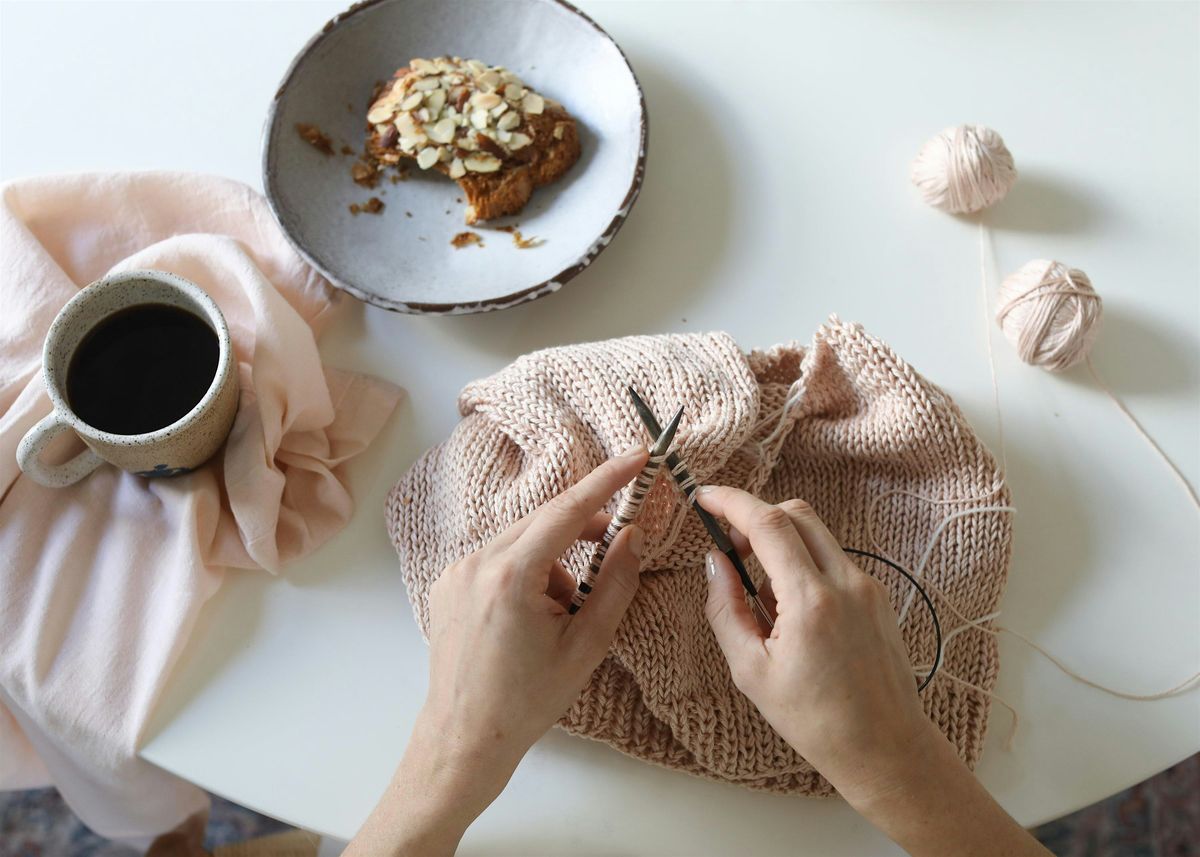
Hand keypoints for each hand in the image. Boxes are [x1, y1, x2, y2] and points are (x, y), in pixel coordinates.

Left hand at [347, 448, 648, 856]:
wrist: (465, 738)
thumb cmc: (527, 700)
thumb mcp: (586, 644)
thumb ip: (615, 583)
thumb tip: (633, 536)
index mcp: (511, 576)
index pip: (567, 510)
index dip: (607, 479)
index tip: (638, 455)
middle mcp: (476, 563)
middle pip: (544, 522)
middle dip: (584, 529)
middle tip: (618, 544)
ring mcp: (456, 572)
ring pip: (523, 542)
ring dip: (554, 563)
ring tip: (563, 615)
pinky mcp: (448, 584)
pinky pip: (499, 560)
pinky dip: (526, 575)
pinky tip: (533, 618)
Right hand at [696, 486, 929, 801]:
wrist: (884, 748)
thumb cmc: (815, 719)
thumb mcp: (750, 670)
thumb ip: (725, 608)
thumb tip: (714, 562)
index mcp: (812, 601)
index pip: (768, 523)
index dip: (731, 501)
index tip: (705, 496)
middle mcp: (846, 582)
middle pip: (796, 513)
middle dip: (755, 516)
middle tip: (729, 545)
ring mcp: (867, 586)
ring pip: (816, 533)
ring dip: (779, 542)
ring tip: (761, 594)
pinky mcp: (877, 596)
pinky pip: (832, 559)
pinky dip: (803, 564)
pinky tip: (790, 610)